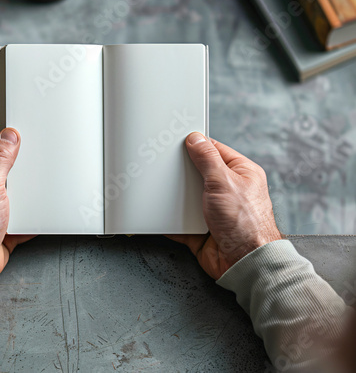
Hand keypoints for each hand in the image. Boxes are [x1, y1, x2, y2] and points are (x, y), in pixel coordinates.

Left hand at [0, 129, 34, 286]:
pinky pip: (21, 215)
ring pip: (15, 192)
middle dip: (23, 168)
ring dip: (28, 194)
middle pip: (5, 168)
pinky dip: (31, 216)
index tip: (27, 136)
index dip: (9, 139)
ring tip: (40, 190)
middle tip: (38, 163)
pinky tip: (38, 214)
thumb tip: (9, 135)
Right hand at [168, 132, 282, 279]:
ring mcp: (214, 210)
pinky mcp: (201, 228)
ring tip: (159, 186)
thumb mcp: (223, 182)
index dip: (196, 145)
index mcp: (240, 173)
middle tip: (164, 163)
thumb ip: (207, 158)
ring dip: (174, 195)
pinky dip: (169, 217)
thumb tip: (195, 139)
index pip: (214, 150)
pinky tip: (158, 211)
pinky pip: (180, 218)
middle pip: (198, 172)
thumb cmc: (246, 224)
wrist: (244, 264)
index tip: (177, 142)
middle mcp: (228, 190)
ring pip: (187, 195)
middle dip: (181, 171)